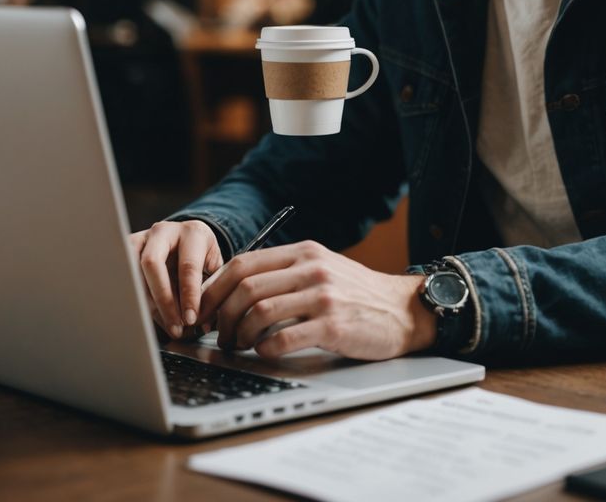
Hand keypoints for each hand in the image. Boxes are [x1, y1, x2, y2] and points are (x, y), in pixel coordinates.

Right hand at [130, 220, 223, 337]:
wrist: (185, 237)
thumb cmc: (201, 255)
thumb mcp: (213, 266)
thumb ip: (211, 290)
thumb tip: (205, 324)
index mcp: (192, 233)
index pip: (188, 266)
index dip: (189, 295)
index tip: (190, 319)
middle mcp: (164, 231)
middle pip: (152, 264)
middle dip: (162, 300)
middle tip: (175, 326)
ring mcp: (141, 239)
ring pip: (133, 272)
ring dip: (146, 303)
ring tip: (162, 325)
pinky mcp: (125, 250)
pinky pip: (124, 276)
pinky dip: (134, 299)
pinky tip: (146, 316)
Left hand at [197, 240, 436, 360]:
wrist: (403, 310)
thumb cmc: (357, 294)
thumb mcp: (322, 268)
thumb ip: (285, 272)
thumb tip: (234, 289)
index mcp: (304, 251)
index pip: (243, 263)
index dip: (214, 288)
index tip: (202, 309)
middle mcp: (311, 268)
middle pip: (245, 288)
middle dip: (221, 315)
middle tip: (218, 334)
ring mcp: (323, 296)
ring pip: (259, 312)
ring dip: (238, 335)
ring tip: (238, 346)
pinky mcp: (333, 326)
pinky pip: (282, 339)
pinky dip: (263, 350)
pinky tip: (264, 353)